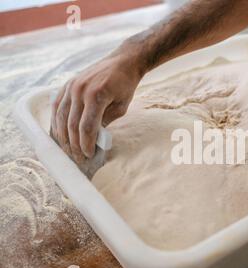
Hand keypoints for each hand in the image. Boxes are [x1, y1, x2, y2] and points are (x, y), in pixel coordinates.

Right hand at [51, 48, 143, 162]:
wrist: (122, 62)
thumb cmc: (125, 85)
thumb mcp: (121, 107)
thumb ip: (106, 122)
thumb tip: (93, 140)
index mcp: (96, 95)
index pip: (86, 127)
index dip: (86, 144)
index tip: (89, 155)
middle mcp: (80, 90)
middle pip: (71, 124)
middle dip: (74, 144)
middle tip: (78, 158)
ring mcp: (71, 86)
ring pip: (60, 116)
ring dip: (63, 136)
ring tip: (68, 150)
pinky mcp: (67, 84)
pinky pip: (57, 105)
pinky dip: (56, 121)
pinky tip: (60, 133)